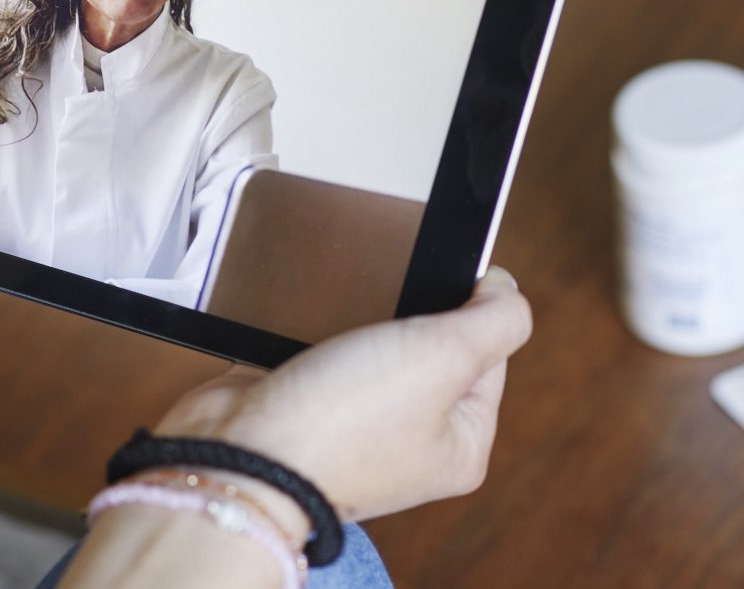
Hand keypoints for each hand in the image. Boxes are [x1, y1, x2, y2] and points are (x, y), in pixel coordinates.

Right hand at [154, 268, 530, 522]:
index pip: (491, 353)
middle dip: (409, 313)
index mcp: (460, 444)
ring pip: (375, 342)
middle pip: (432, 345)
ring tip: (343, 321)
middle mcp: (413, 441)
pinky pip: (325, 350)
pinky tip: (309, 327)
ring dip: (361, 317)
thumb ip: (498, 319)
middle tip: (386, 310)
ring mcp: (357, 425)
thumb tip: (503, 290)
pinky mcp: (306, 404)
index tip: (437, 289)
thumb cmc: (342, 420)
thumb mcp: (447, 357)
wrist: (240, 454)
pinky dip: (316, 331)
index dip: (470, 309)